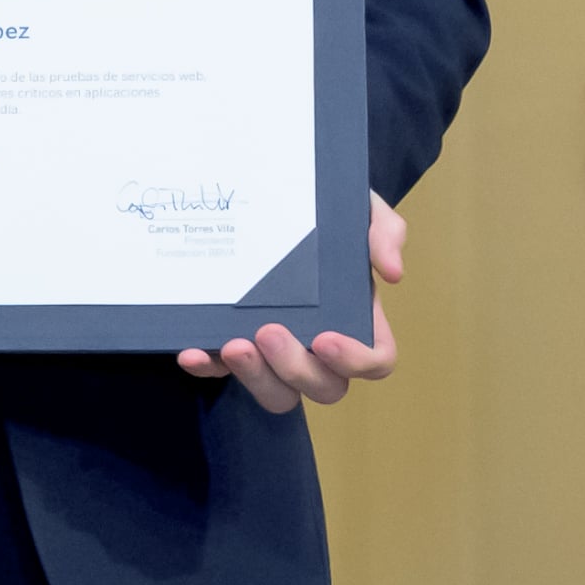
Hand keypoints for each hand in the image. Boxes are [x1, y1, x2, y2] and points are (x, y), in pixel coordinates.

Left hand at [178, 192, 405, 415]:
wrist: (271, 190)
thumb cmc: (325, 209)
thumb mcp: (357, 208)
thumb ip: (383, 232)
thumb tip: (394, 272)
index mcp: (356, 316)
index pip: (374, 360)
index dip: (354, 361)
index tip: (324, 338)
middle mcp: (319, 344)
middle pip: (323, 387)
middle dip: (295, 369)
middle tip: (267, 331)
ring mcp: (277, 351)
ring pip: (277, 394)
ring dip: (255, 379)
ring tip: (234, 344)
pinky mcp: (235, 347)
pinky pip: (223, 372)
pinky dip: (208, 368)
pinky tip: (191, 352)